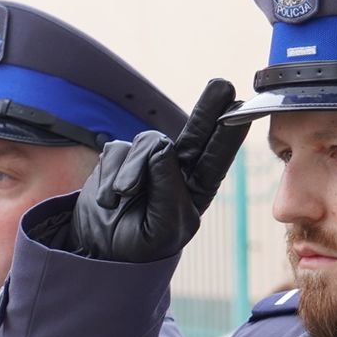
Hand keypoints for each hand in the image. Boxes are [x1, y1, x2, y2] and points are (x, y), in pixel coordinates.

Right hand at [72, 79, 250, 262]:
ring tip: (120, 198)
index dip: (229, 133)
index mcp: (195, 192)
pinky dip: (110, 173)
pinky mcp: (120, 159)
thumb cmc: (137, 248)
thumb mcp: (161, 230)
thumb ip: (168, 192)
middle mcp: (176, 171)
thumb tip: (163, 149)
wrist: (95, 251)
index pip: (216, 159)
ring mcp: (147, 162)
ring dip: (131, 171)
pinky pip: (117, 150)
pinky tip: (108, 196)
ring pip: (147, 143)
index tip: (241, 107)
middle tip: (222, 85)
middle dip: (208, 109)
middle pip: (196, 134)